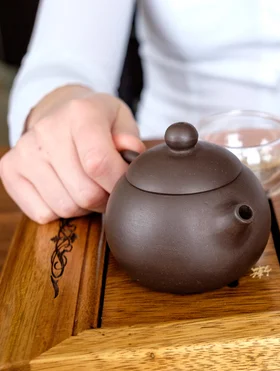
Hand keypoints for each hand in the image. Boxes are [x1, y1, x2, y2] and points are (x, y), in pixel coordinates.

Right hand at [0, 85, 144, 223]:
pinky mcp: (9, 169)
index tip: (125, 185)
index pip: (99, 163)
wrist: (62, 113)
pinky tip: (66, 190)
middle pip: (85, 193)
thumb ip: (131, 140)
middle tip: (108, 187)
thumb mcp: (122, 121)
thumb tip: (130, 153)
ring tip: (88, 186)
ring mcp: (24, 150)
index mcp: (80, 113)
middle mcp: (47, 129)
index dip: (117, 184)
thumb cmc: (99, 122)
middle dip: (105, 199)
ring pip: (65, 207)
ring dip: (84, 207)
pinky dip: (60, 211)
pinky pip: (42, 213)